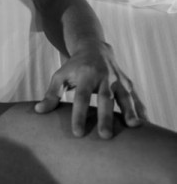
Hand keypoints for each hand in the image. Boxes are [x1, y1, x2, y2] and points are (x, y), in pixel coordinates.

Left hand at [34, 40, 148, 138]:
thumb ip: (51, 94)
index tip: (77, 133)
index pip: (82, 97)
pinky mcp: (127, 82)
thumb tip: (39, 111)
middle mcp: (104, 76)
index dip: (79, 115)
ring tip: (134, 127)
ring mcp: (118, 79)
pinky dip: (141, 108)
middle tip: (105, 136)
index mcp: (85, 75)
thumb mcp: (60, 76)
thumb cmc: (74, 66)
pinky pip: (135, 96)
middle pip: (105, 98)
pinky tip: (145, 123)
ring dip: (130, 111)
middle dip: (106, 117)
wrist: (94, 47)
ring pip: (125, 96)